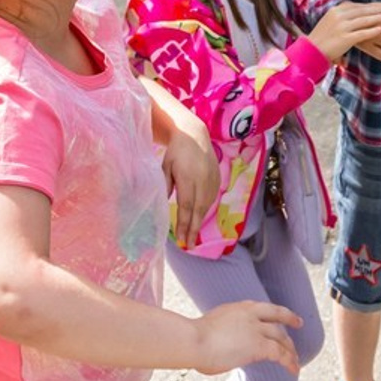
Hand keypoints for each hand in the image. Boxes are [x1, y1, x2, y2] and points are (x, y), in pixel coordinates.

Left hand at [161, 116, 219, 249]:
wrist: (195, 135)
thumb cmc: (175, 152)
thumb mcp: (165, 166)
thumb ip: (165, 186)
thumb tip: (162, 206)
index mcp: (188, 177)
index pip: (186, 205)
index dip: (184, 224)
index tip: (181, 239)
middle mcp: (203, 180)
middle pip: (198, 210)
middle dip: (193, 229)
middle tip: (188, 246)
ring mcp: (212, 179)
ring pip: (207, 206)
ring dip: (199, 221)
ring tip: (192, 236)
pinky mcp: (218, 178)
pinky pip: (212, 198)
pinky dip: (206, 210)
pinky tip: (199, 218)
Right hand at [194, 300, 301, 374]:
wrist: (194, 340)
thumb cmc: (195, 338)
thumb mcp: (214, 326)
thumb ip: (226, 331)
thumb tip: (225, 345)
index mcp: (238, 307)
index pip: (262, 308)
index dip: (273, 313)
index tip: (279, 316)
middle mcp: (250, 313)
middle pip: (277, 316)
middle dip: (290, 320)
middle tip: (298, 324)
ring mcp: (256, 328)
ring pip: (281, 336)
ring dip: (291, 349)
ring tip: (296, 360)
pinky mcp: (259, 345)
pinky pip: (280, 353)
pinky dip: (289, 361)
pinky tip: (293, 369)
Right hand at [308, 1, 380, 63]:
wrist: (311, 51)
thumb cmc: (323, 38)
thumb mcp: (332, 22)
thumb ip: (344, 16)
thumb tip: (359, 14)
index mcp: (337, 10)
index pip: (359, 6)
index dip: (372, 6)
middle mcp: (339, 15)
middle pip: (363, 10)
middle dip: (378, 10)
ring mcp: (341, 26)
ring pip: (363, 20)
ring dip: (377, 17)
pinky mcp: (344, 37)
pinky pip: (361, 33)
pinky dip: (372, 30)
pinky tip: (380, 30)